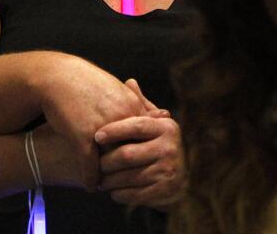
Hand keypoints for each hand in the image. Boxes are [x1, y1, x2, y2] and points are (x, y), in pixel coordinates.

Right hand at [36, 56, 149, 189]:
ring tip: (111, 188)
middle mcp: (120, 118)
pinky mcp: (82, 137)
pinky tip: (91, 187)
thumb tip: (165, 115)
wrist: (58, 76)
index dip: (145, 154)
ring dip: (111, 178)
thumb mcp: (119, 90)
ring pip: (112, 163)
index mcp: (132, 106)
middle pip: (132, 152)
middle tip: (131, 182)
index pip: (146, 138)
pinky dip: (91, 179)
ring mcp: (102, 129)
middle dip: (131, 169)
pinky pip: (90, 166)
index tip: (145, 166)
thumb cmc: (89, 83)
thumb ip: (143, 106)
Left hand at [95, 84, 184, 209]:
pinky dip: (119, 194)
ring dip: (109, 180)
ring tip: (99, 178)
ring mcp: (168, 170)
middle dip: (106, 160)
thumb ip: (140, 105)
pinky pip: (134, 194)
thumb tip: (129, 82)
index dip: (114, 130)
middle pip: (127, 154)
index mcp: (166, 126)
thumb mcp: (153, 124)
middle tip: (94, 162)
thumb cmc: (158, 144)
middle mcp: (169, 147)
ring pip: (128, 176)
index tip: (96, 135)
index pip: (136, 126)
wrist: (181, 177)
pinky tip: (112, 191)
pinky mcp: (164, 190)